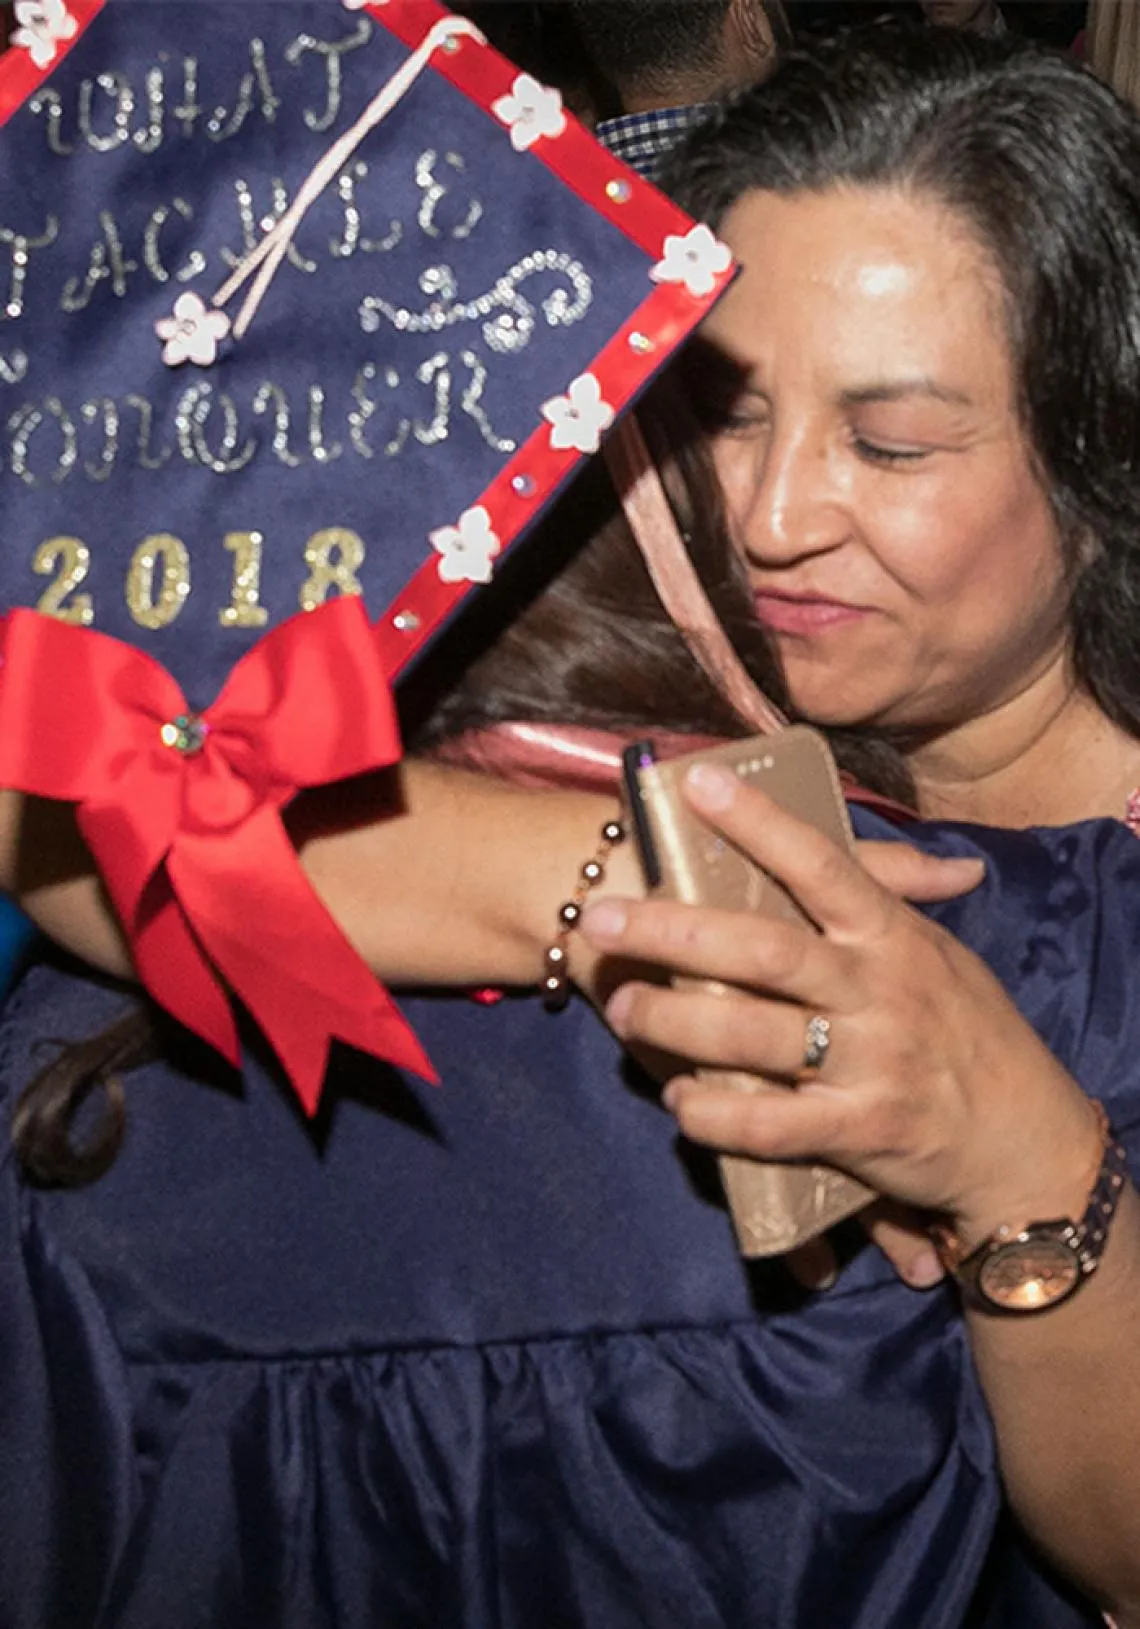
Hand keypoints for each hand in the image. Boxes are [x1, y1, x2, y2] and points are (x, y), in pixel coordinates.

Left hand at [580, 763, 1101, 1245]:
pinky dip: (716, 1114)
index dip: (760, 824)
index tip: (698, 784)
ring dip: (677, 1021)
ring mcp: (870, 1062)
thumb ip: (911, 906)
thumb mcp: (942, 958)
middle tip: (601, 916)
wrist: (1029, 1141)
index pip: (824, 864)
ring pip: (753, 1037)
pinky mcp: (860, 1131)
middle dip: (674, 931)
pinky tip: (678, 1099)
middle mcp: (880, 991)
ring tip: (623, 1006)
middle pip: (764, 950)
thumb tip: (941, 855)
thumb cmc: (972, 1036)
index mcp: (894, 937)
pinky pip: (771, 1126)